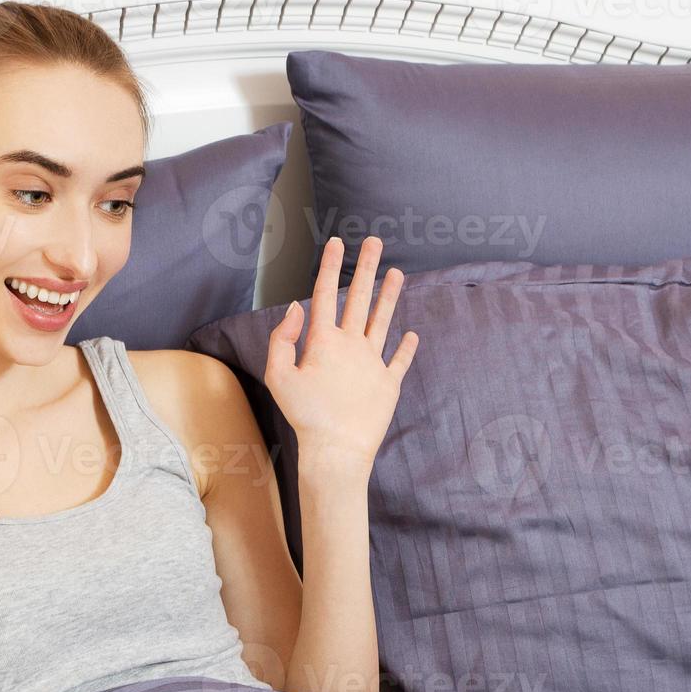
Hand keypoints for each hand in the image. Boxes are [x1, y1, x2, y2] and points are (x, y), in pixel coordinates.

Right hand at [265, 235, 416, 472]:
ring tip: (397, 274)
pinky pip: (399, 361)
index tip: (336, 242)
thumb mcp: (278, 376)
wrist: (337, 449)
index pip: (324, 295)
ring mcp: (374, 363)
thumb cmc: (304, 416)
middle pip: (359, 298)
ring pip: (383, 321)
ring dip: (389, 296)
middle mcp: (352, 345)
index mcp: (323, 341)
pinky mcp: (389, 384)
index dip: (329, 266)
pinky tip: (412, 334)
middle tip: (375, 242)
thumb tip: (295, 309)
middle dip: (365, 267)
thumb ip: (282, 339)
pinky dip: (406, 348)